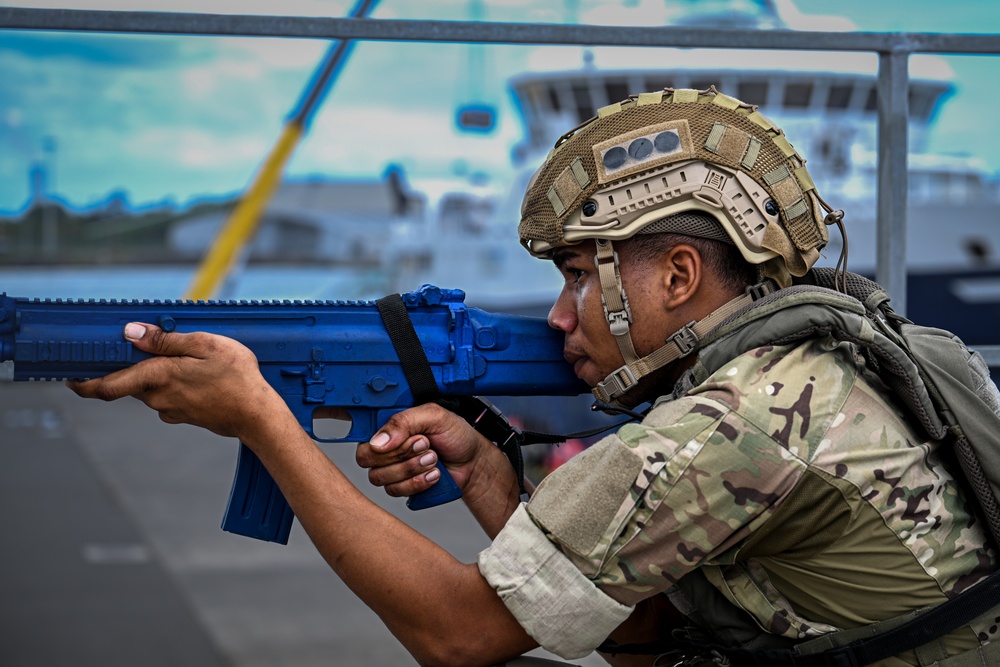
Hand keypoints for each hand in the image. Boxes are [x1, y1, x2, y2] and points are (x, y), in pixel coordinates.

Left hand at [67, 322, 284, 439]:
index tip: (69, 376)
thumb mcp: (205, 345)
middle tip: (155, 345)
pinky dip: (176, 385)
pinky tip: (201, 377)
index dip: (82, 383)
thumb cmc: (237, 378)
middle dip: (136, 364)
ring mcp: (170, 409)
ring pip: (152, 388)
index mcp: (157, 377)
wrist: (258, 415)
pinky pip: (169, 397)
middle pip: (131, 381)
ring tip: (192, 359)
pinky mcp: (184, 416)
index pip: (105, 386)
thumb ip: (165, 340)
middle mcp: (157, 397)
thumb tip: (131, 334)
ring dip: (161, 373)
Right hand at [355, 402, 491, 498]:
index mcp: (389, 428)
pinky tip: (433, 474)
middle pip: (368, 461)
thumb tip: (378, 441)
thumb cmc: (454, 434)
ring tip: (433, 459)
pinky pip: (396, 491)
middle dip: (402, 454)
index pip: (364, 439)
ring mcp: (392, 470)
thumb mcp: (433, 416)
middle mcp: (385, 449)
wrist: (473, 460)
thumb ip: (404, 422)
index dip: (380, 444)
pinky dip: (417, 483)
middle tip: (426, 445)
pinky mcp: (402, 487)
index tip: (409, 438)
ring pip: (381, 478)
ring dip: (411, 468)